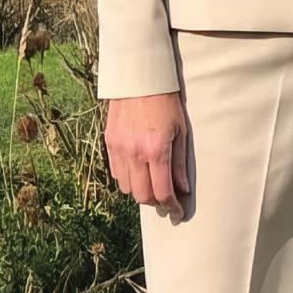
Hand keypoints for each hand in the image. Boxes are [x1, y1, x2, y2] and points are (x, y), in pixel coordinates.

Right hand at [106, 90, 191, 214]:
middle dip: (156, 203)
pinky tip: (139, 170)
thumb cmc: (166, 103)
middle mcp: (135, 152)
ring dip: (141, 191)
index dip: (172, 207)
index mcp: (156, 150)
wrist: (138, 80)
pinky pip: (117, 173)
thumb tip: (182, 188)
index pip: (162, 191)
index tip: (177, 212)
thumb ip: (180, 163)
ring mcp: (119, 148)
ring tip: (152, 184)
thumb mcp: (181, 131)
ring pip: (127, 188)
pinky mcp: (109, 143)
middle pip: (142, 196)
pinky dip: (128, 178)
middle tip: (166, 200)